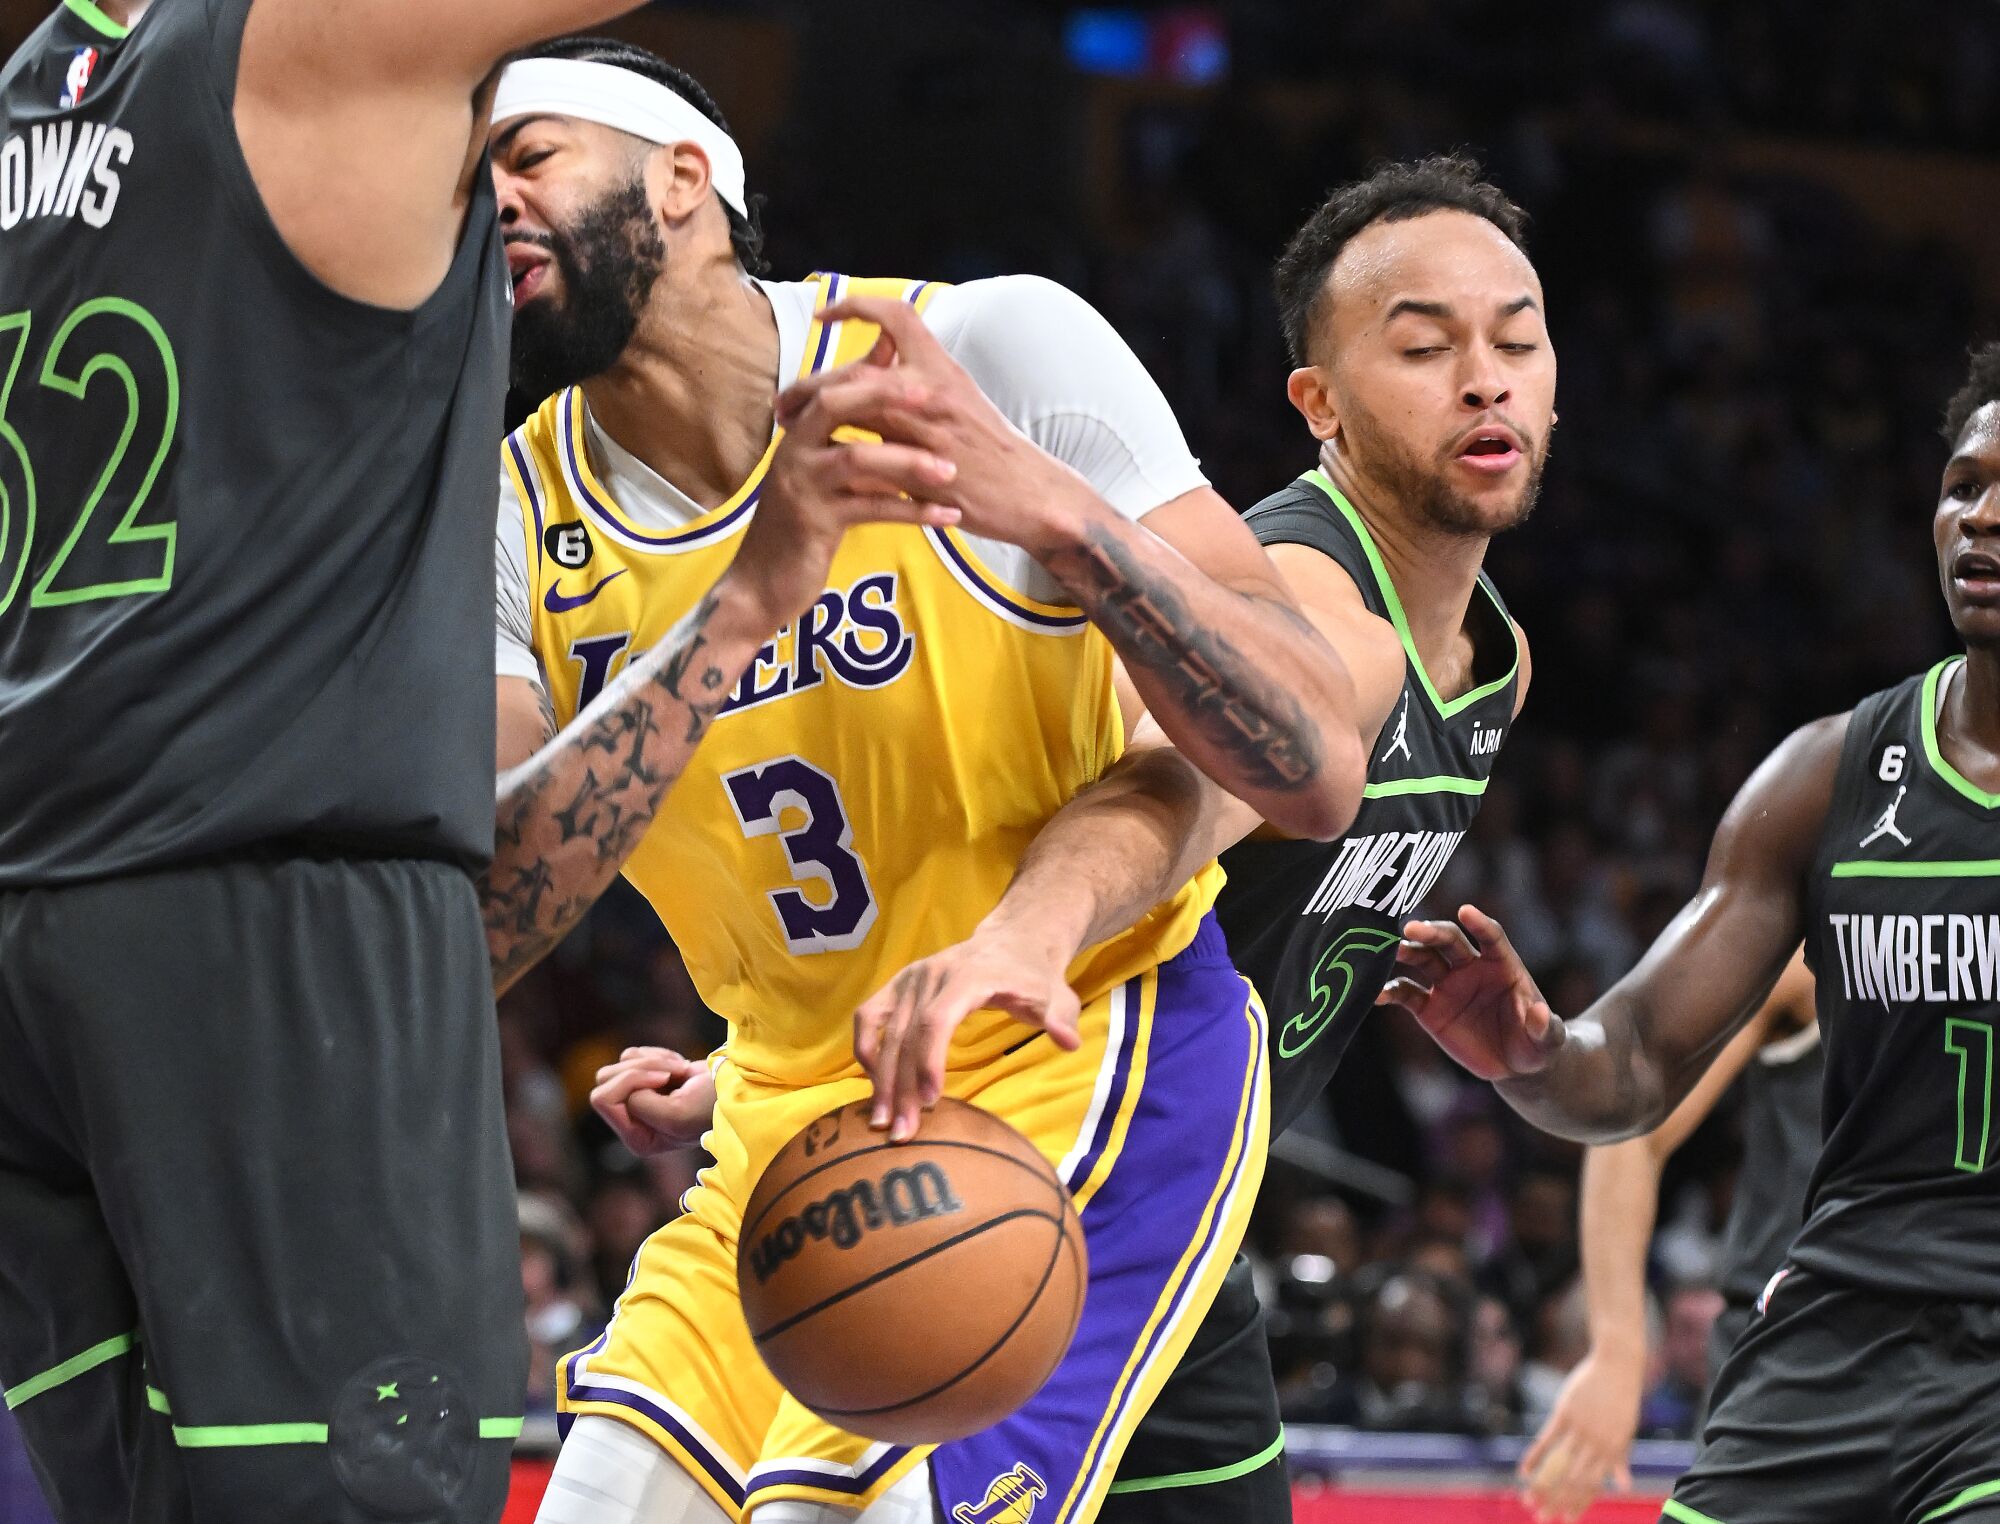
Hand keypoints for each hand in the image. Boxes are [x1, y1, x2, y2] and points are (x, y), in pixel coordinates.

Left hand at [589, 1046, 716, 1155]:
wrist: (741, 1088)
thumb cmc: (713, 1106)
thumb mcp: (676, 1116)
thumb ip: (640, 1105)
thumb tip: (628, 1086)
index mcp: (637, 1138)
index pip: (602, 1099)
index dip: (631, 1081)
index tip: (665, 1081)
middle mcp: (633, 1122)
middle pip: (604, 1079)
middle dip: (640, 1067)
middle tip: (673, 1073)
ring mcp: (640, 1100)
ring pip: (620, 1064)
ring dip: (652, 1061)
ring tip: (679, 1070)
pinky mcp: (649, 1080)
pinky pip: (634, 1055)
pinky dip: (658, 1055)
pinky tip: (680, 1068)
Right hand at [728, 362, 963, 625]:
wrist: (761, 585)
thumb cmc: (801, 526)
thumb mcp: (823, 477)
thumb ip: (849, 442)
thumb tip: (879, 409)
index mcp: (797, 436)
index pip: (832, 386)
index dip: (874, 375)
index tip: (920, 372)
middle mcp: (793, 452)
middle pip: (835, 404)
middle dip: (885, 395)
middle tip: (935, 397)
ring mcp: (802, 486)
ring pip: (857, 458)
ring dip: (909, 461)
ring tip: (951, 470)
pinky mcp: (814, 523)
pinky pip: (872, 509)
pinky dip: (913, 511)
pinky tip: (947, 516)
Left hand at [774, 295, 1101, 558]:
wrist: (1030, 493)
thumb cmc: (993, 450)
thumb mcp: (961, 400)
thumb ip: (919, 380)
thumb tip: (880, 363)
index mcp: (941, 369)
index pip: (895, 318)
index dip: (855, 306)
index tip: (826, 316)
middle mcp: (930, 393)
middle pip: (853, 371)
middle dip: (810, 384)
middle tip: (786, 401)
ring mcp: (923, 433)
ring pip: (851, 411)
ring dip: (812, 418)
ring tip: (788, 429)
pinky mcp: (919, 472)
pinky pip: (865, 457)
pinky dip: (837, 454)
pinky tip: (817, 462)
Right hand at [855, 925, 1082, 1142]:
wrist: (1011, 940)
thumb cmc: (1033, 976)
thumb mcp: (1056, 994)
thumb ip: (1060, 1017)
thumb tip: (1068, 1042)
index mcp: (968, 975)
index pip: (938, 1019)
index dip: (929, 1060)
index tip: (932, 1101)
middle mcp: (932, 974)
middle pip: (907, 1034)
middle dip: (902, 1086)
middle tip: (902, 1133)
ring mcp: (910, 978)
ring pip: (885, 1033)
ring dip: (881, 1080)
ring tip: (883, 1122)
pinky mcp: (897, 984)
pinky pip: (869, 1017)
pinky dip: (866, 1050)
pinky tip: (874, 1085)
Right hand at [1375, 905, 1563, 1080]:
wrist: (1515, 1065)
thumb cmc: (1537, 1043)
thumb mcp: (1548, 1039)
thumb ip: (1545, 1027)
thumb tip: (1539, 1013)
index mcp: (1501, 964)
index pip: (1490, 936)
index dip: (1479, 923)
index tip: (1466, 911)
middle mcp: (1470, 967)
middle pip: (1449, 941)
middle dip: (1431, 933)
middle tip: (1411, 929)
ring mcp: (1447, 986)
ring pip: (1424, 960)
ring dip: (1408, 952)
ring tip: (1391, 950)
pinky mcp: (1429, 1008)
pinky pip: (1406, 994)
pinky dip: (1391, 992)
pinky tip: (1377, 994)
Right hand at [1518, 1345, 1643, 1522]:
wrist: (1617, 1366)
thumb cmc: (1622, 1400)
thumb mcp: (1626, 1432)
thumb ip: (1620, 1460)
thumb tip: (1623, 1487)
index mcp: (1612, 1452)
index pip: (1593, 1486)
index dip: (1578, 1504)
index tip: (1566, 1520)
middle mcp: (1595, 1444)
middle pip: (1572, 1480)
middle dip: (1556, 1502)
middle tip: (1542, 1518)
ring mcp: (1579, 1429)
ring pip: (1557, 1464)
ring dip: (1542, 1486)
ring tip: (1528, 1501)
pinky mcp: (1565, 1413)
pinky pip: (1546, 1439)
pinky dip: (1534, 1456)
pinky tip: (1524, 1472)